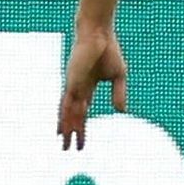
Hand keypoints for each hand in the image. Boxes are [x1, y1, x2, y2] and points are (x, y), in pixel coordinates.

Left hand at [58, 24, 127, 148]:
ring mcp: (72, 87)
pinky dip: (64, 118)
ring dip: (66, 130)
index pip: (83, 111)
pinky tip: (62, 129)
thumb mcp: (118, 76)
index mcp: (88, 87)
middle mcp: (77, 90)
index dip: (82, 126)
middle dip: (72, 132)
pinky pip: (66, 105)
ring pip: (67, 114)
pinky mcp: (71, 83)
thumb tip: (121, 111)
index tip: (81, 140)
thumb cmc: (108, 50)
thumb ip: (119, 94)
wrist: (98, 35)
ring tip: (64, 145)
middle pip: (73, 116)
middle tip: (68, 149)